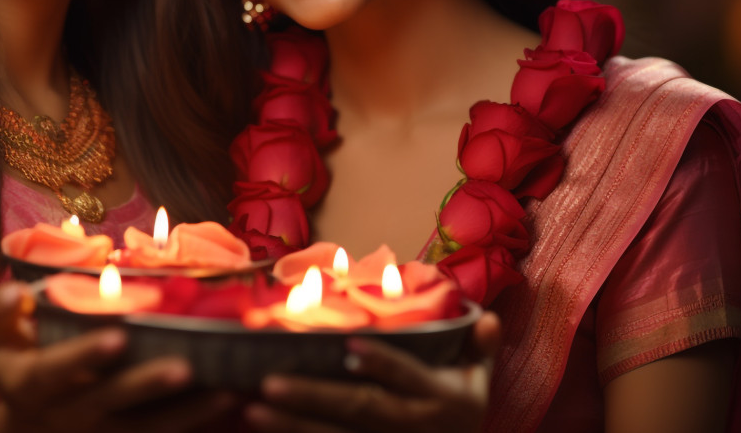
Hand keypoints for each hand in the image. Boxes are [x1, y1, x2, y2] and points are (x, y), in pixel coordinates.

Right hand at [0, 281, 235, 432]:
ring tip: (227, 389)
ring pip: (147, 429)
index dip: (85, 355)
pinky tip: (232, 405)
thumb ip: (5, 311)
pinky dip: (197, 425)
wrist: (30, 430)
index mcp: (33, 384)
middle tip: (185, 366)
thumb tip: (18, 291)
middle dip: (147, 385)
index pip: (56, 370)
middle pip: (111, 402)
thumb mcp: (0, 340)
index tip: (118, 336)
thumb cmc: (20, 366)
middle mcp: (69, 415)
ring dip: (188, 412)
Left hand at [244, 310, 499, 432]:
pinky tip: (259, 425)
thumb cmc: (462, 414)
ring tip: (252, 406)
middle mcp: (411, 425)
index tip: (350, 346)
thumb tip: (488, 317)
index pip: (408, 378)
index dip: (382, 364)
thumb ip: (481, 348)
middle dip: (314, 397)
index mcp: (441, 399)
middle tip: (270, 382)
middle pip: (359, 410)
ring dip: (292, 425)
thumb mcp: (480, 382)